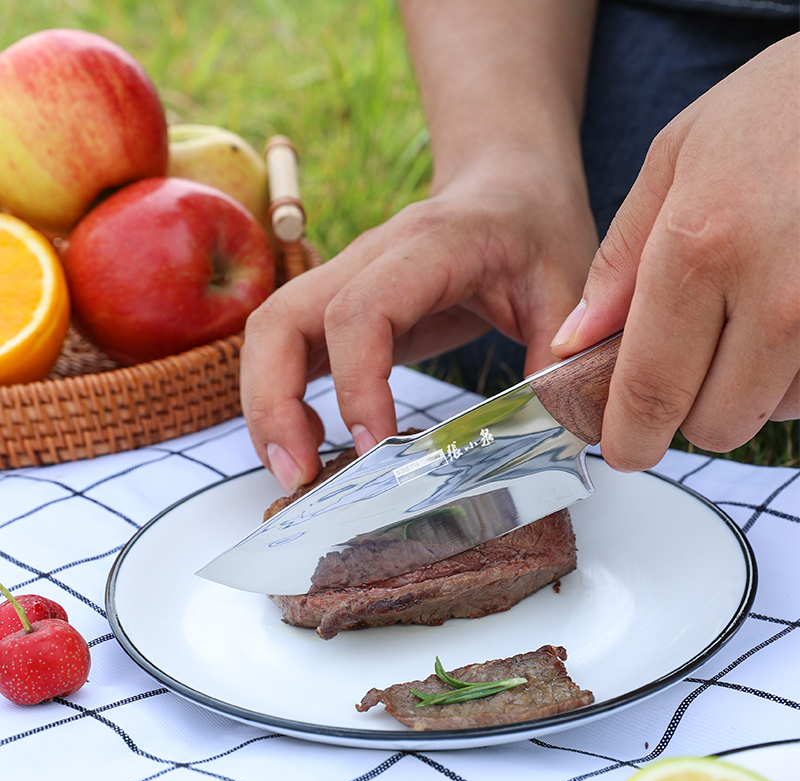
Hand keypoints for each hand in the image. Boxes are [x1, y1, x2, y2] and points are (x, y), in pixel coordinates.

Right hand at [242, 154, 596, 490]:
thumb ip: (556, 349)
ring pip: (268, 334)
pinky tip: (311, 439)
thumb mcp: (565, 281)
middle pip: (280, 320)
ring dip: (265, 407)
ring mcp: (344, 278)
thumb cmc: (532, 230)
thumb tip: (547, 429)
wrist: (504, 188)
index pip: (361, 311)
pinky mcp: (339, 305)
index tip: (376, 447)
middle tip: (299, 476)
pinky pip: (287, 348)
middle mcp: (368, 257)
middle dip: (273, 404)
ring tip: (296, 468)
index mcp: (429, 246)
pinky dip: (281, 398)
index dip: (356, 384)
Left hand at [551, 33, 799, 470]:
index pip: (650, 388)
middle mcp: (778, 294)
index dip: (630, 436)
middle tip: (684, 369)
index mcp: (701, 250)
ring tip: (746, 325)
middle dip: (687, 413)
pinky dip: (793, 378)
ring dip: (747, 392)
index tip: (623, 448)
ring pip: (774, 416)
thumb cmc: (774, 110)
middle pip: (715, 424)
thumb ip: (618, 262)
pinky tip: (788, 326)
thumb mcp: (673, 162)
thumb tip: (574, 342)